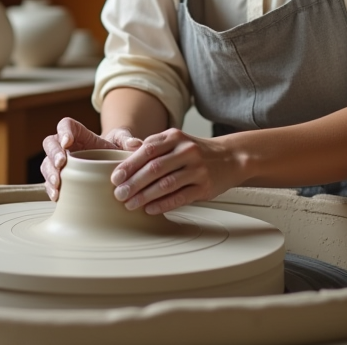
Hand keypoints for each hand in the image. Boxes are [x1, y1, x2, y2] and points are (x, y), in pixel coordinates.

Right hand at [41, 117, 141, 200]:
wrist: (111, 167)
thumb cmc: (114, 150)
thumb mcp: (121, 142)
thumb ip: (127, 139)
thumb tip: (136, 144)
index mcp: (78, 133)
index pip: (65, 125)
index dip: (64, 132)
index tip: (68, 142)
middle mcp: (65, 146)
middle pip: (50, 143)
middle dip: (53, 153)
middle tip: (61, 164)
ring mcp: (60, 163)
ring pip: (46, 163)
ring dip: (49, 173)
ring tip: (57, 184)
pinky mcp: (59, 179)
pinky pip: (49, 182)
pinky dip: (51, 189)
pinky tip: (57, 196)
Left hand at [110, 128, 240, 214]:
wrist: (231, 157)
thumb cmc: (196, 151)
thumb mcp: (177, 141)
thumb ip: (154, 148)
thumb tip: (125, 164)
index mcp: (175, 137)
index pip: (147, 150)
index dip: (129, 165)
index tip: (115, 178)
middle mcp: (186, 151)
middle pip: (154, 168)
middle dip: (133, 183)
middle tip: (119, 194)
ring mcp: (197, 169)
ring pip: (166, 184)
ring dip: (145, 196)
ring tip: (130, 204)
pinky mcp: (205, 186)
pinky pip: (180, 197)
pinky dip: (163, 204)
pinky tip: (150, 209)